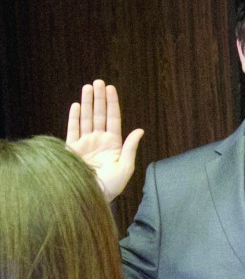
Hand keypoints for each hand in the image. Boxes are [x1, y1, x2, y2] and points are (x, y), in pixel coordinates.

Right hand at [66, 79, 143, 201]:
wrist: (91, 196)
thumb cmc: (111, 186)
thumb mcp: (125, 167)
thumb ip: (130, 147)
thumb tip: (139, 130)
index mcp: (114, 144)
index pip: (113, 118)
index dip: (112, 103)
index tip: (111, 88)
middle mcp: (99, 141)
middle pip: (99, 115)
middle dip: (99, 98)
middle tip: (98, 82)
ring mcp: (85, 143)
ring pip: (86, 118)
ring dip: (87, 103)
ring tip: (87, 87)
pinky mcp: (71, 148)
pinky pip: (72, 129)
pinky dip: (74, 117)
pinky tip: (77, 105)